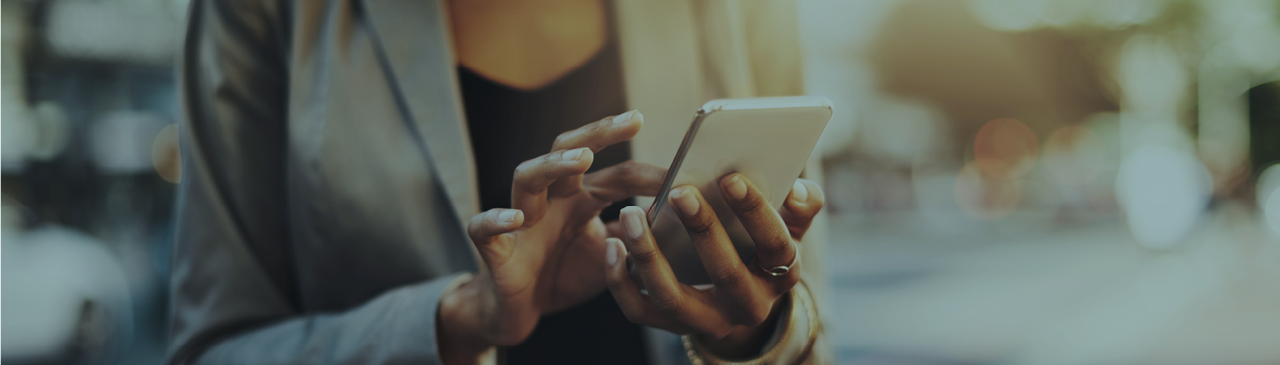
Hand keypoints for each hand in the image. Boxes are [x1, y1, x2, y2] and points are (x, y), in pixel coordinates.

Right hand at [438, 111, 666, 362]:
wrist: (519, 311)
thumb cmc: (563, 274)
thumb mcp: (611, 256)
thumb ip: (637, 236)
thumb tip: (678, 221)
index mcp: (580, 198)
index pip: (617, 174)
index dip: (649, 173)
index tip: (684, 172)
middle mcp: (551, 199)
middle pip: (567, 150)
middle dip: (598, 133)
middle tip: (632, 119)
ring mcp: (521, 220)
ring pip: (527, 177)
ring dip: (553, 165)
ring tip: (582, 159)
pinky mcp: (495, 250)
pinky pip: (484, 228)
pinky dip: (496, 220)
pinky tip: (516, 218)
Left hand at [604, 174, 823, 357]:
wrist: (739, 296)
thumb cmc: (760, 245)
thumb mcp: (789, 228)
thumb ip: (801, 206)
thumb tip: (800, 190)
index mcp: (780, 276)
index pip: (775, 246)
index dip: (756, 212)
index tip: (732, 178)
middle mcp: (747, 307)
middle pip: (725, 273)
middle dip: (703, 230)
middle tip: (680, 191)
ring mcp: (707, 321)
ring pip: (673, 298)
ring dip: (649, 255)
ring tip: (631, 214)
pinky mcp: (672, 326)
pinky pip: (640, 311)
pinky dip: (620, 281)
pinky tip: (611, 245)